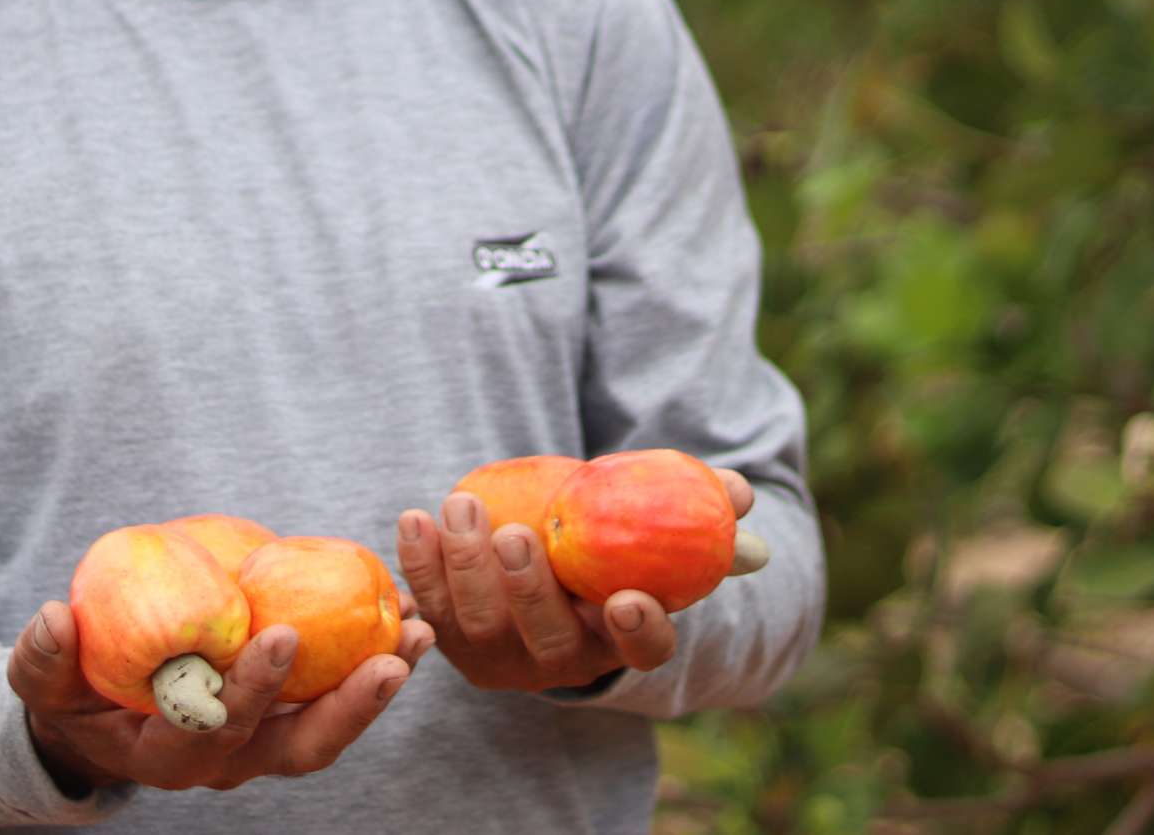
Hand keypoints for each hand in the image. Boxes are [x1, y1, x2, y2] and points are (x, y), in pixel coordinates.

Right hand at [8, 602, 434, 794]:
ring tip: (422, 634)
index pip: (217, 734)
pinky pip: (338, 694)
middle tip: (390, 657)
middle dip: (348, 708)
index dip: (250, 692)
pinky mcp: (288, 712)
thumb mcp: (46, 681)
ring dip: (379, 686)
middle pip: (299, 750)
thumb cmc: (73, 689)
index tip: (280, 636)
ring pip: (330, 728)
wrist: (100, 710)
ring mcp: (264, 741)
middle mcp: (229, 760)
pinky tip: (413, 614)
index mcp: (170, 756)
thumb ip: (44, 659)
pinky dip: (375, 660)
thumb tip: (54, 619)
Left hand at [394, 466, 756, 694]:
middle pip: (549, 640)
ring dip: (464, 569)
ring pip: (481, 627)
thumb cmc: (614, 542)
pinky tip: (414, 521)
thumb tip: (739, 494)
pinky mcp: (455, 637)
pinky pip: (433, 608)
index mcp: (624, 638)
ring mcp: (505, 655)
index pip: (644, 651)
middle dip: (528, 591)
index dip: (639, 633)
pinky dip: (420, 568)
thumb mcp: (662, 524)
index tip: (628, 601)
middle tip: (515, 536)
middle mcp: (564, 659)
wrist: (545, 563)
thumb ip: (704, 509)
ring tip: (460, 506)